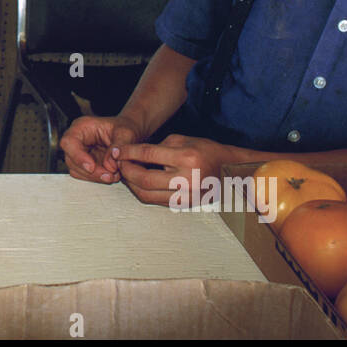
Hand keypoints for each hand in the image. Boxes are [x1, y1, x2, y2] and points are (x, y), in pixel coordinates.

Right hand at [60, 114, 143, 183]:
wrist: (129, 131)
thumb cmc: (125, 128)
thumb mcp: (125, 133)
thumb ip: (118, 147)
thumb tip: (109, 165)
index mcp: (82, 126)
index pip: (69, 142)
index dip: (77, 156)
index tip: (92, 167)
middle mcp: (77, 139)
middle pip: (71, 159)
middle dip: (90, 171)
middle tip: (109, 176)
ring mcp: (79, 152)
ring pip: (77, 170)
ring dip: (94, 176)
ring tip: (113, 176)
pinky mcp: (84, 163)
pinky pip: (84, 175)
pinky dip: (97, 178)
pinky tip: (110, 175)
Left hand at [112, 133, 240, 205]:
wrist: (229, 170)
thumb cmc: (205, 151)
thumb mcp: (183, 140)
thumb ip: (157, 148)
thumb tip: (131, 155)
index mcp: (186, 157)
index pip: (148, 155)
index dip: (128, 153)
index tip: (116, 151)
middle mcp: (186, 179)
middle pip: (144, 179)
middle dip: (126, 171)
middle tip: (118, 164)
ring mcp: (186, 195)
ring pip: (147, 195)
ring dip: (132, 185)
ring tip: (126, 174)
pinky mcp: (185, 206)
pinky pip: (157, 201)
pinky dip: (144, 192)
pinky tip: (138, 183)